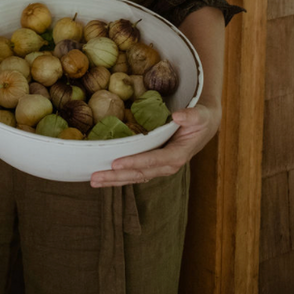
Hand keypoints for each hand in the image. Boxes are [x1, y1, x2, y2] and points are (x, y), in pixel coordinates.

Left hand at [89, 103, 220, 188]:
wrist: (203, 126)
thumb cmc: (200, 119)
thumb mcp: (200, 116)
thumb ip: (191, 116)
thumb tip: (178, 116)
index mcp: (177, 156)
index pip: (153, 160)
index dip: (134, 162)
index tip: (116, 163)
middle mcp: (166, 165)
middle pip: (138, 173)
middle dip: (116, 177)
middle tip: (94, 178)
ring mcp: (158, 166)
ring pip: (133, 176)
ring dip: (113, 179)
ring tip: (93, 180)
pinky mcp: (152, 163)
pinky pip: (134, 171)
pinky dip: (119, 174)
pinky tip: (104, 175)